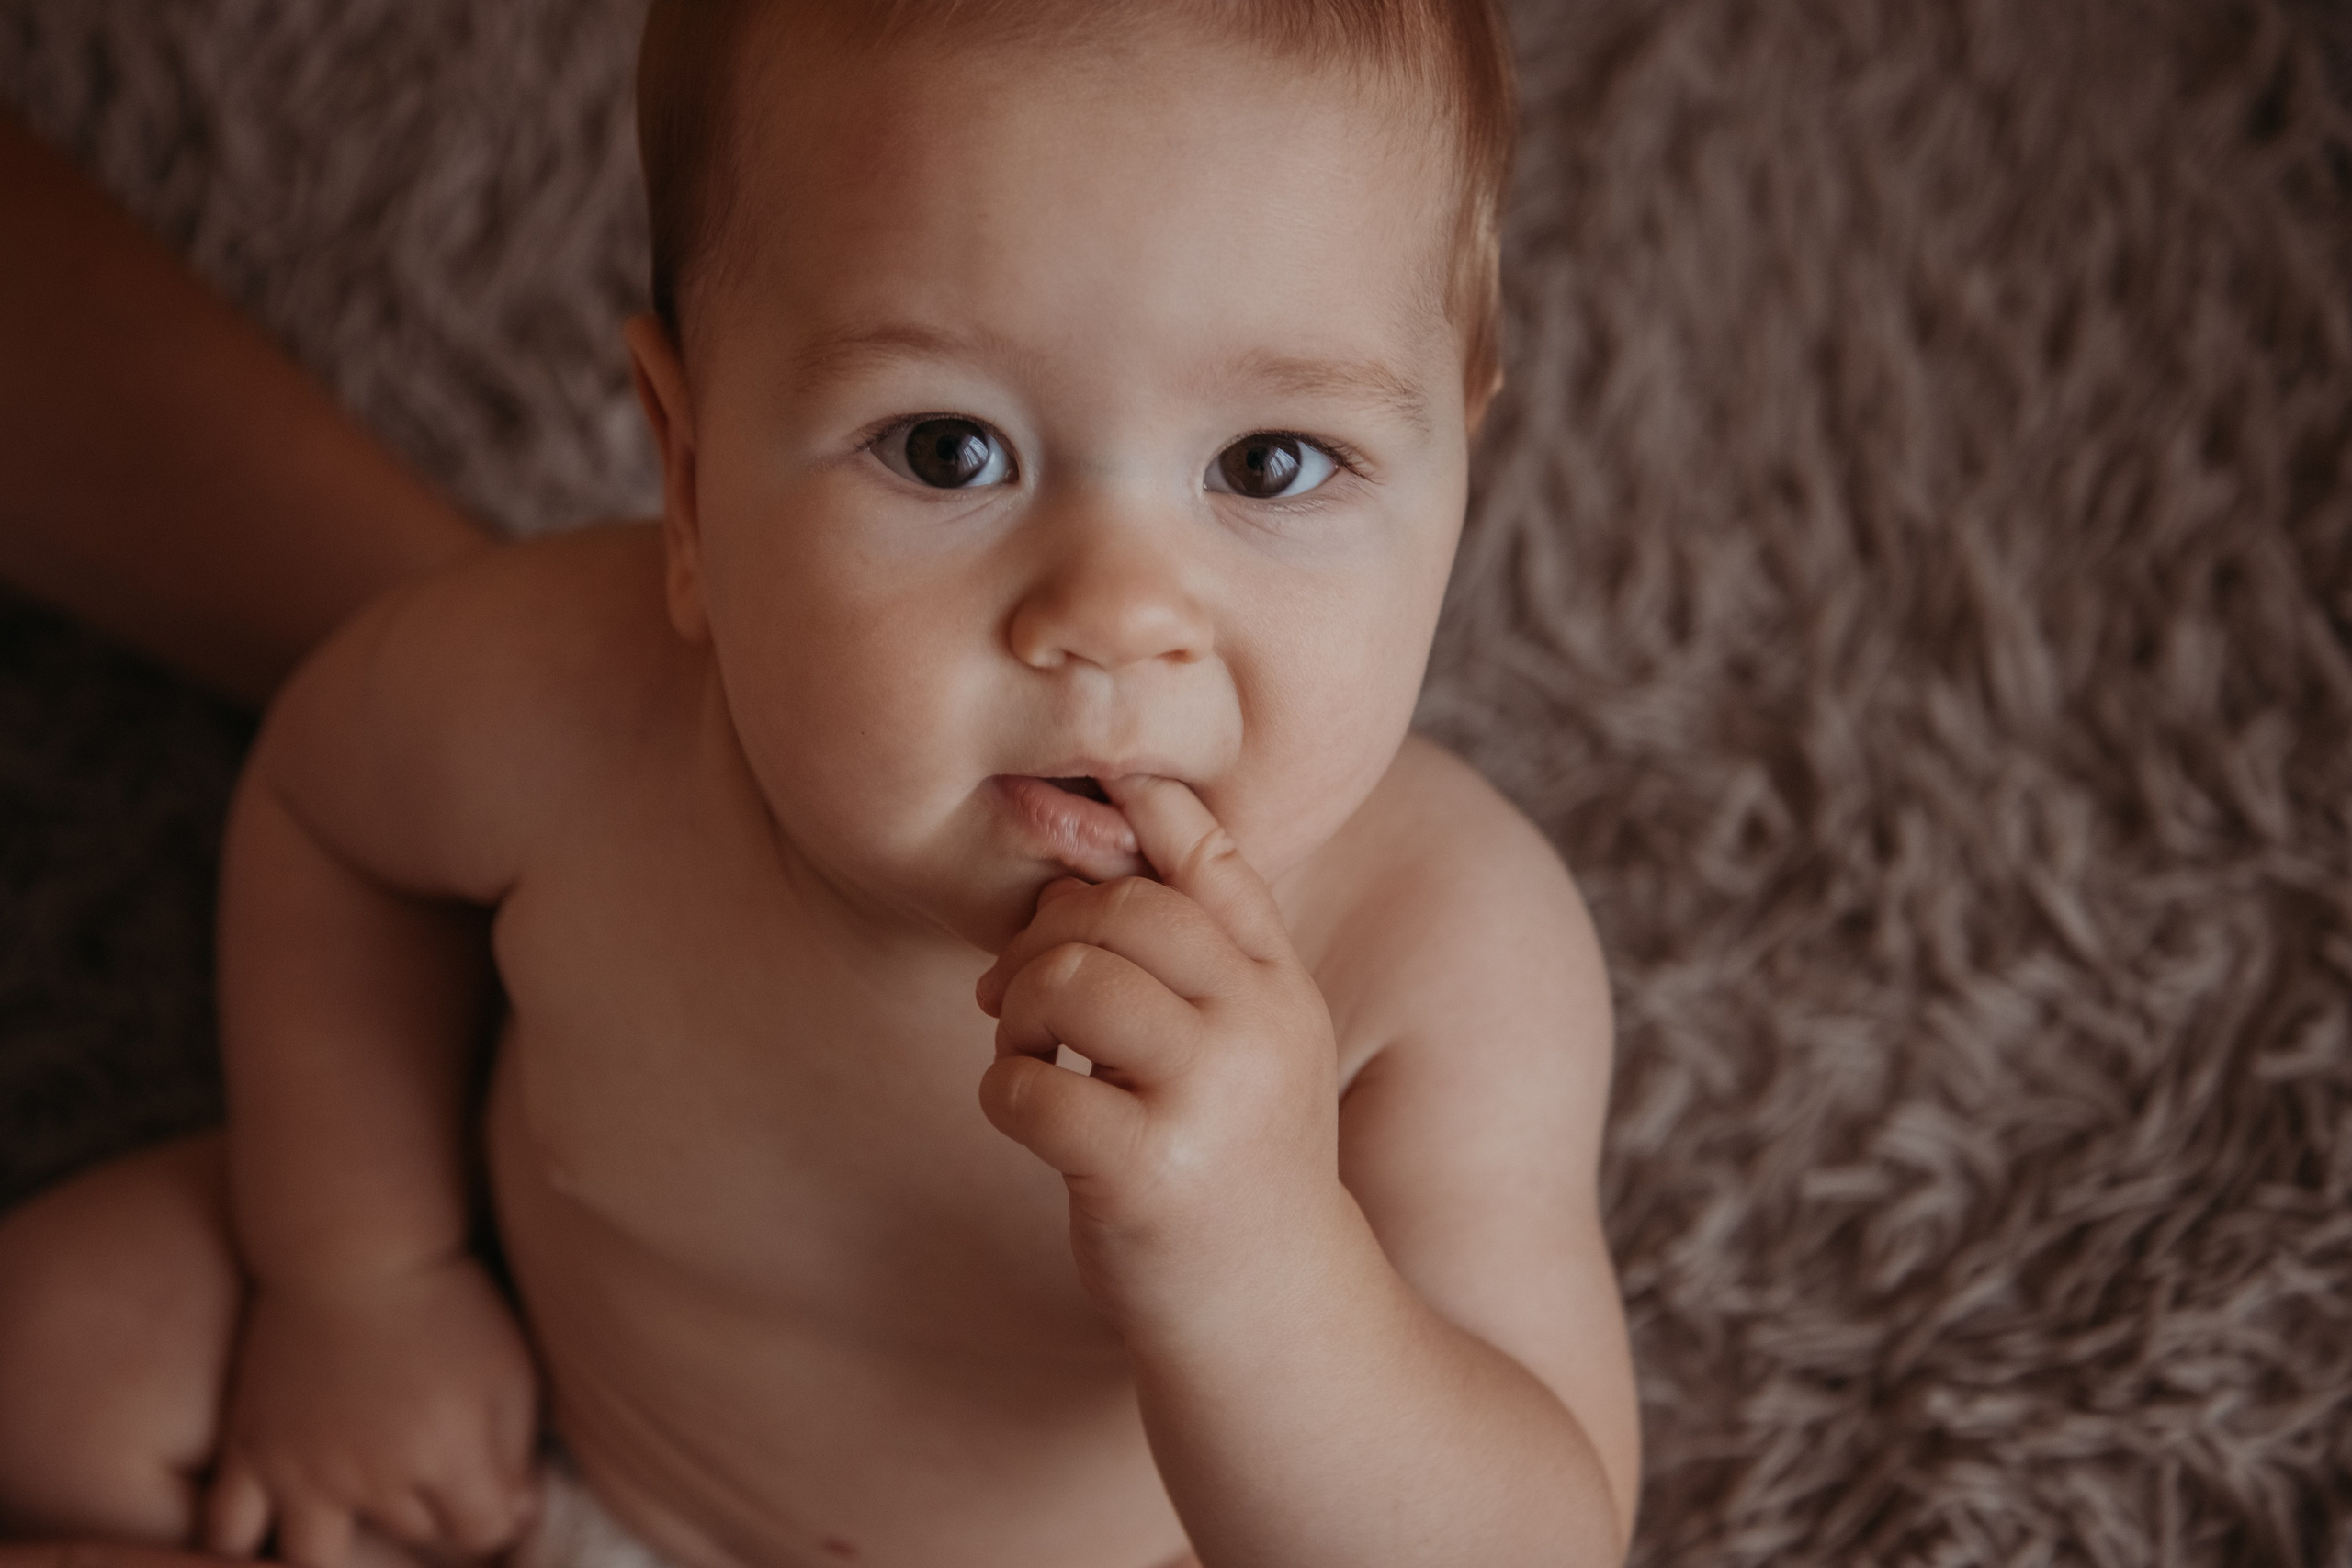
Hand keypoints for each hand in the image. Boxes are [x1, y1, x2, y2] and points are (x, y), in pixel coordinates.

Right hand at [204, 1255, 539, 1567]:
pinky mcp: (251, 1449)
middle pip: (416, 1537)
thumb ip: (516, 1454)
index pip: (481, 1533)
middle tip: (442, 1481)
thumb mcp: (510, 1370)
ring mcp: (302, 1469)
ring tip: (364, 1525)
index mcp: (446, 1454)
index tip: (500, 1497)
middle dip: (441, 1516)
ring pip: (322, 1559)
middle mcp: (372, 1477)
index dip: (500, 1519)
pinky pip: (229, 1529)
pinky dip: (244, 1549)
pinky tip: (272, 1543)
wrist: (355, 1247)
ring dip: (352, 1553)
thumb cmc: (448, 1303)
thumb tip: (516, 1519)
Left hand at [974, 777, 1351, 1329]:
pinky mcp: (1145, 1174)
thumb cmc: (1237, 1164)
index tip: (1088, 805)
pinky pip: (1029, 1087)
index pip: (1211, 861)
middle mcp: (1258, 1031)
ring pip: (1072, 982)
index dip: (1140, 814)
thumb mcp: (1260, 1044)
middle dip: (1043, 936)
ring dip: (1020, 1010)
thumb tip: (1122, 821)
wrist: (1274, 1320)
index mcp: (1283, 990)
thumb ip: (1213, 940)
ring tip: (1030, 1051)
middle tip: (1018, 990)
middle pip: (1120, 911)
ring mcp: (1207, 1102)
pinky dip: (1003, 1091)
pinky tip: (1030, 1115)